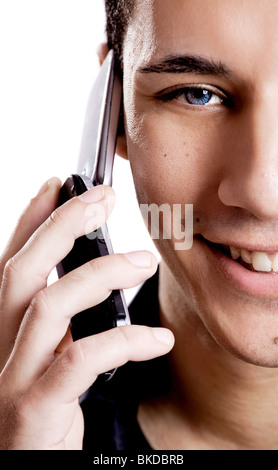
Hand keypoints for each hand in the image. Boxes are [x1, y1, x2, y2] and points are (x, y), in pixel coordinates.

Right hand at [0, 178, 173, 449]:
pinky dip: (124, 342)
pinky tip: (158, 339)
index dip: (31, 217)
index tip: (59, 182)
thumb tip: (95, 270)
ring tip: (144, 262)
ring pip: (49, 306)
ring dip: (100, 274)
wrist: (27, 466)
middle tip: (104, 199)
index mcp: (3, 326)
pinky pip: (80, 361)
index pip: (11, 258)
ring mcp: (12, 375)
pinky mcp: (35, 408)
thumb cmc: (46, 405)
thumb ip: (63, 315)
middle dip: (63, 226)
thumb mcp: (50, 353)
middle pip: (22, 271)